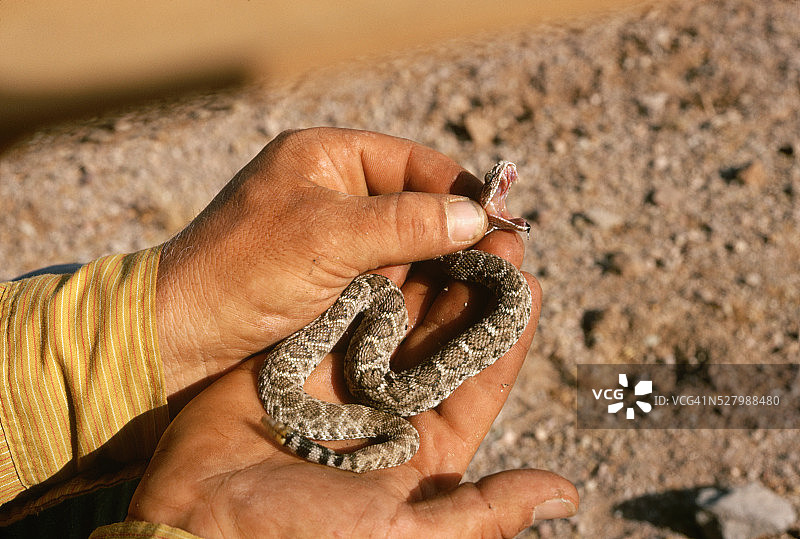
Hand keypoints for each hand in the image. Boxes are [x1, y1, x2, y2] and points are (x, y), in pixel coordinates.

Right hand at [129, 233, 577, 536]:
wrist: (199, 524)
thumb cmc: (305, 537)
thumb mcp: (405, 533)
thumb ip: (484, 510)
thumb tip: (566, 491)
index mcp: (426, 448)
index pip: (480, 379)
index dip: (507, 331)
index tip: (532, 283)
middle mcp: (392, 409)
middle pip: (443, 337)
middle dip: (471, 286)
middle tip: (497, 234)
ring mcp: (346, 380)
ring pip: (398, 315)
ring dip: (426, 271)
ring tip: (453, 222)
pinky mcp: (304, 359)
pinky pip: (344, 309)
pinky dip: (368, 275)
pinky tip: (392, 234)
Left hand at [156, 128, 493, 409]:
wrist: (183, 337)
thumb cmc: (243, 271)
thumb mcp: (328, 236)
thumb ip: (405, 223)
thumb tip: (477, 216)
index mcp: (326, 158)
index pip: (412, 163)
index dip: (459, 188)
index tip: (501, 218)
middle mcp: (334, 192)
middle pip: (414, 203)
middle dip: (455, 230)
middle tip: (504, 257)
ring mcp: (335, 238)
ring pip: (406, 244)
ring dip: (440, 264)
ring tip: (486, 284)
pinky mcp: (333, 280)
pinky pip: (388, 276)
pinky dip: (415, 289)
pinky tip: (446, 306)